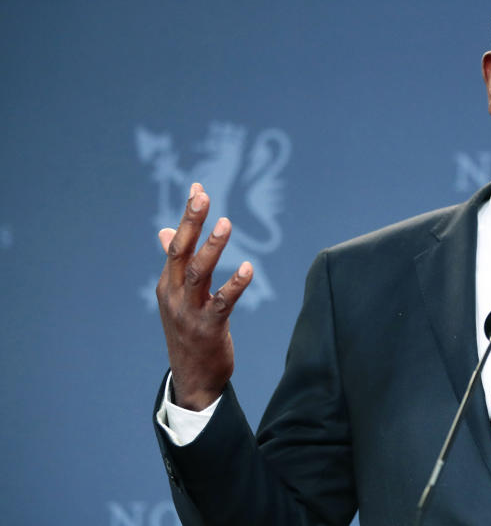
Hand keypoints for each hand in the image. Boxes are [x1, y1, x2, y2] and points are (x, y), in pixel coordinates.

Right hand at [156, 182, 252, 409]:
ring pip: (198, 273)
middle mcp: (174, 296)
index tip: (198, 188)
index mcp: (168, 285)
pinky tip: (248, 268)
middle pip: (180, 252)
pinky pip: (222, 303)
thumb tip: (164, 232)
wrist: (193, 379)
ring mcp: (189, 312)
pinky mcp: (209, 328)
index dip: (187, 217)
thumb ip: (175, 265)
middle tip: (203, 196)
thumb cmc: (188, 332)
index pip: (175, 244)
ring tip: (225, 222)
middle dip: (191, 223)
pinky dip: (235, 285)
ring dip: (211, 247)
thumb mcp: (177, 297)